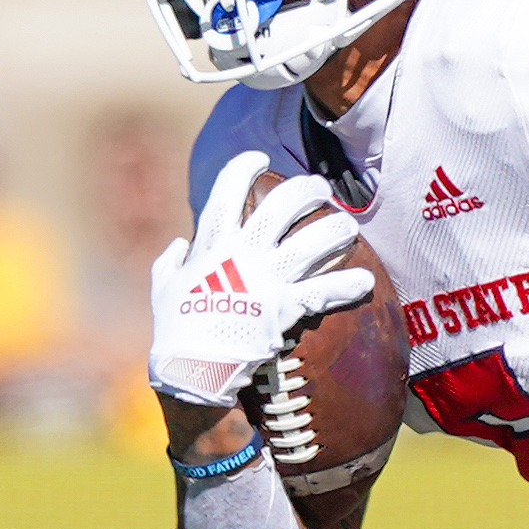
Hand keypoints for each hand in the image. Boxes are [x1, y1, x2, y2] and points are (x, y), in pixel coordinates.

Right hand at [149, 152, 373, 406]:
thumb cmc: (175, 330)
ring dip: (336, 229)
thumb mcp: (162, 288)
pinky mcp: (284, 308)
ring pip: (312, 241)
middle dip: (306, 190)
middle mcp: (243, 254)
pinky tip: (366, 282)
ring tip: (348, 226)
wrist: (192, 370)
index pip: (227, 191)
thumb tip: (179, 244)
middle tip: (319, 189)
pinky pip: (323, 291)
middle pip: (283, 206)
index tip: (259, 158)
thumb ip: (170, 262)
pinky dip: (347, 285)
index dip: (243, 167)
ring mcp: (266, 279)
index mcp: (212, 244)